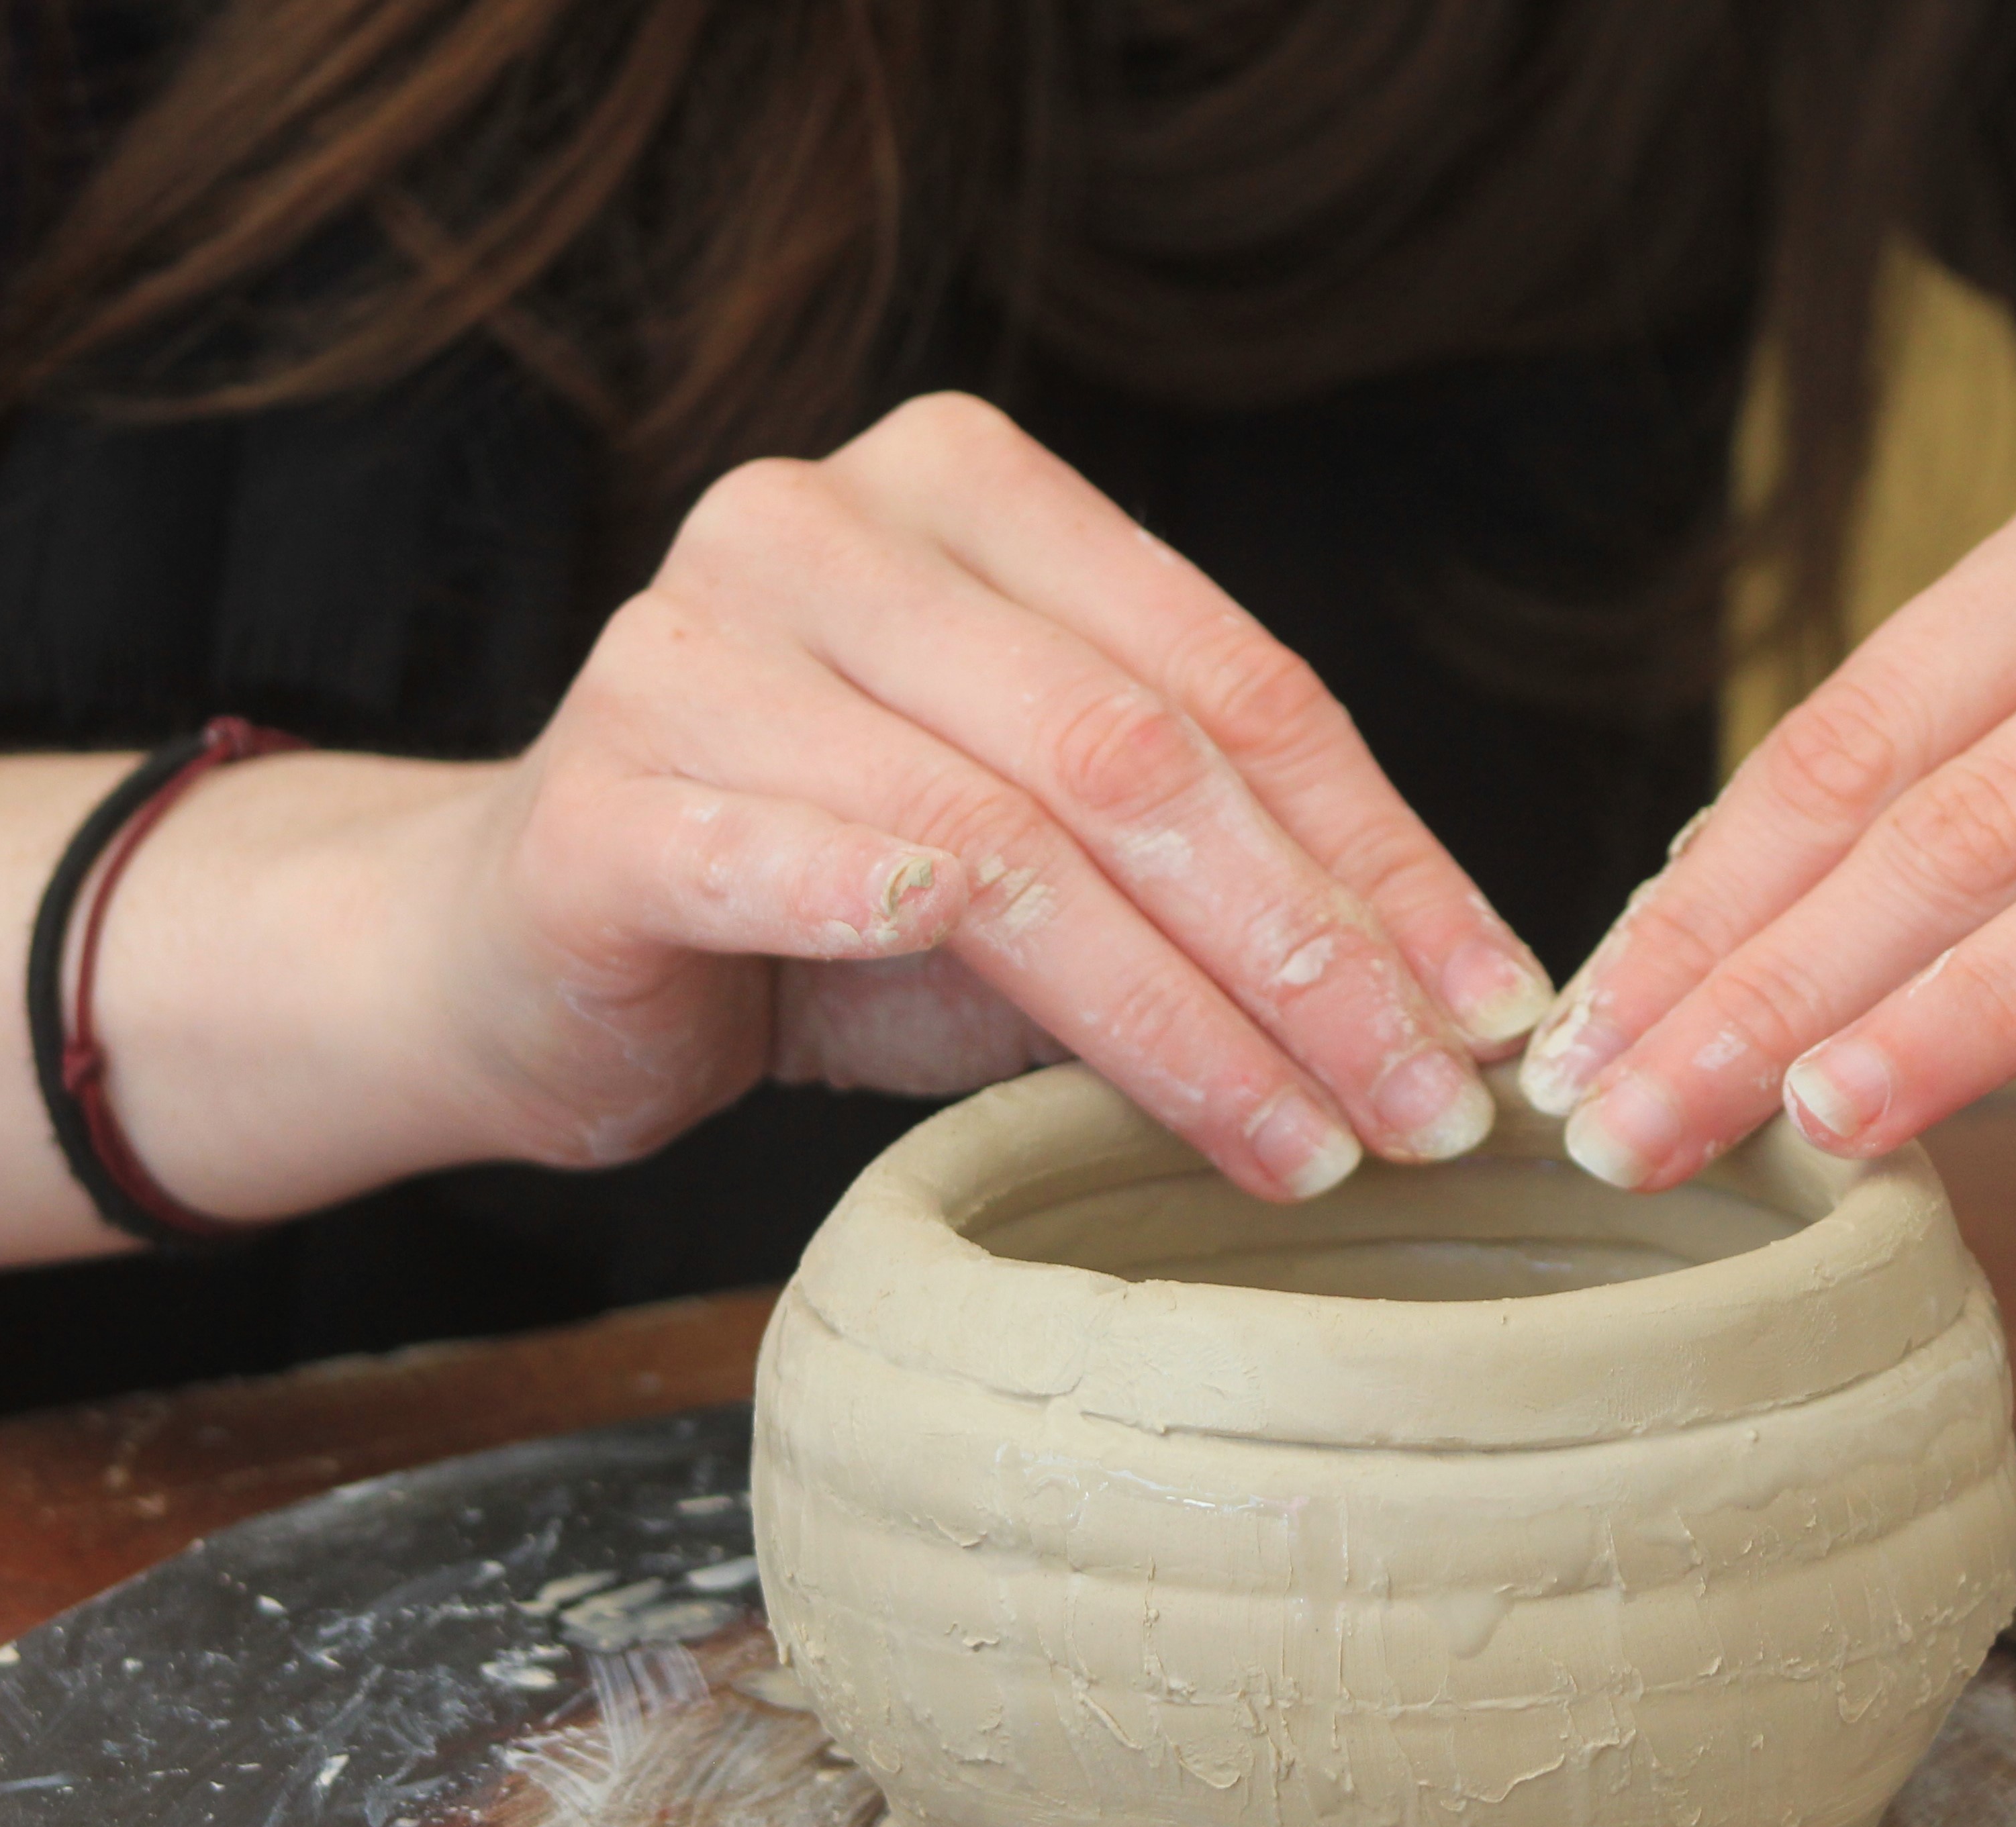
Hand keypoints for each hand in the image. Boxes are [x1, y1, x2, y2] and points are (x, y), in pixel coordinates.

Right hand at [434, 392, 1550, 1198]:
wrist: (524, 958)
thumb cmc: (819, 908)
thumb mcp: (1048, 869)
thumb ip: (1209, 880)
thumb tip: (1455, 1004)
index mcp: (963, 490)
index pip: (1228, 676)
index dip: (1383, 853)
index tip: (1491, 1006)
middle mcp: (817, 524)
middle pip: (1136, 750)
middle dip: (1311, 951)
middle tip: (1425, 1106)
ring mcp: (688, 648)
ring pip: (1004, 833)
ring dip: (1185, 1014)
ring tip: (1306, 1147)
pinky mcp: (598, 801)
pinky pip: (796, 866)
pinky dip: (943, 951)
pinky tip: (1091, 1061)